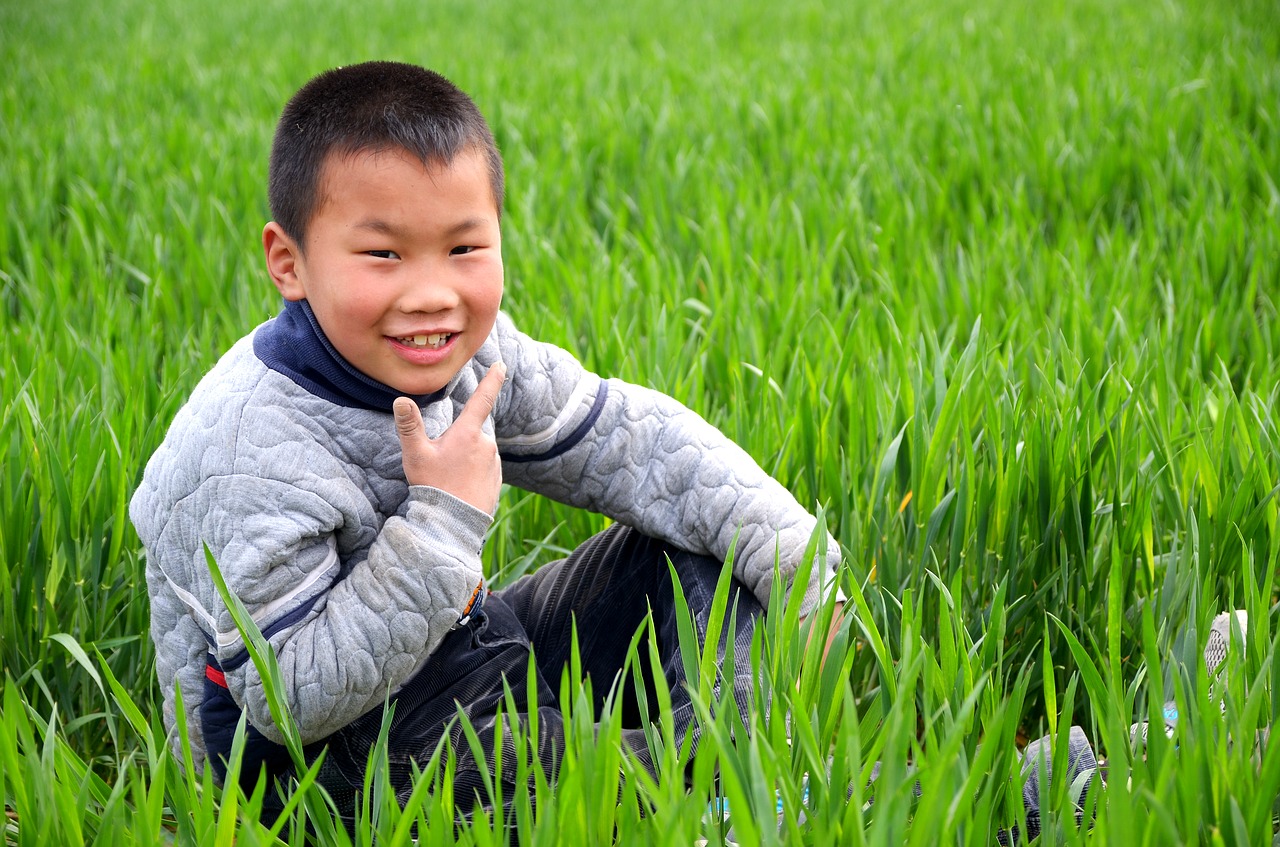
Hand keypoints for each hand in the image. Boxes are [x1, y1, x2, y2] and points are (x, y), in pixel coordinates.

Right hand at [393, 363, 505, 514]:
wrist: (452, 525)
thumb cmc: (433, 487)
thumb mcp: (416, 455)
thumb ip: (409, 426)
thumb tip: (401, 400)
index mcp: (468, 433)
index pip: (482, 398)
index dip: (492, 379)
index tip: (501, 365)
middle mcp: (487, 445)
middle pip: (471, 433)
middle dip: (457, 442)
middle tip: (441, 464)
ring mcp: (494, 464)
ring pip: (478, 452)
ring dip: (465, 459)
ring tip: (448, 479)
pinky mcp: (497, 482)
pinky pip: (483, 470)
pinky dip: (472, 475)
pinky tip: (459, 488)